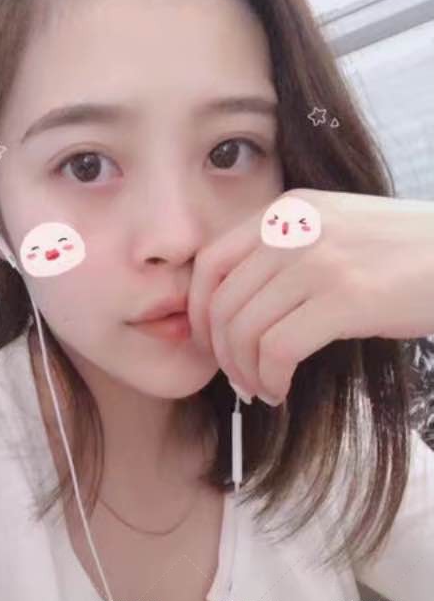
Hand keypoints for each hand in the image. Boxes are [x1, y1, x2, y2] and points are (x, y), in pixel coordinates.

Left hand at [188, 188, 433, 405]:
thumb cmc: (402, 255)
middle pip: (222, 304)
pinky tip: (283, 389)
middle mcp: (293, 229)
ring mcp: (318, 261)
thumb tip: (234, 307)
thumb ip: (285, 252)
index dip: (199, 313)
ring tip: (264, 389)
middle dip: (222, 354)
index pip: (210, 264)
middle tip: (239, 380)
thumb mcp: (335, 231)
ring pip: (245, 331)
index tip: (211, 345)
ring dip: (247, 373)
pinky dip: (271, 379)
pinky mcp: (344, 298)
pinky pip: (278, 350)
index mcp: (286, 211)